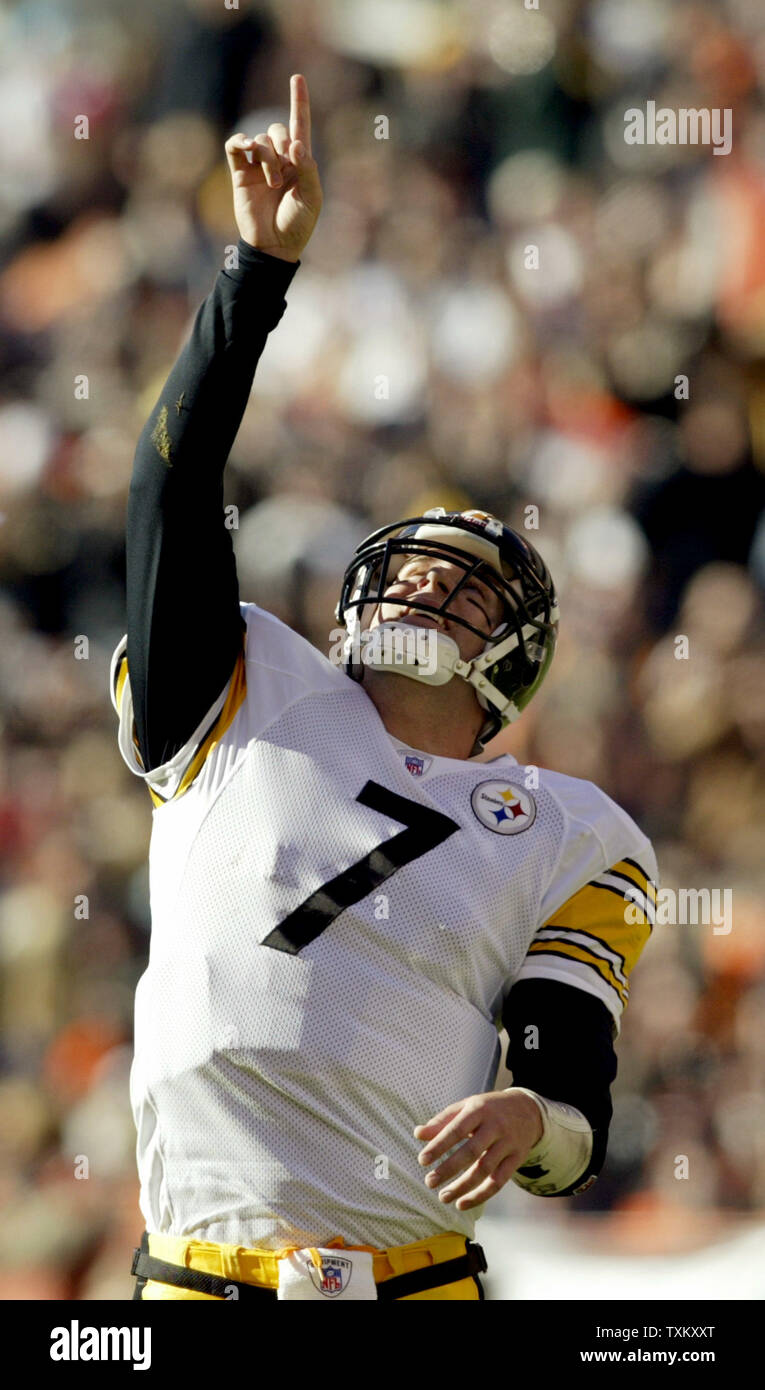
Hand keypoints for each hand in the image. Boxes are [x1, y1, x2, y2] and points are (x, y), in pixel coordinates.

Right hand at [224, 73, 322, 262]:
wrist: (274, 246)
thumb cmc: (298, 225)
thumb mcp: (312, 198)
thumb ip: (308, 169)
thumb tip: (295, 144)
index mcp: (300, 162)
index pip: (300, 125)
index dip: (299, 101)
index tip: (297, 78)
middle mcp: (279, 159)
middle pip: (277, 130)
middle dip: (281, 146)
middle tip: (282, 176)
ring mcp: (258, 166)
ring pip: (259, 140)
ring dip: (267, 157)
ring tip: (271, 183)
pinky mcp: (239, 174)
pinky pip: (235, 146)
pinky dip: (239, 142)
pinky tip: (245, 147)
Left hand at [414, 1088, 543, 1211]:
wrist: (528, 1110)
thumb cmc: (489, 1109)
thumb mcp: (467, 1106)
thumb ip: (442, 1121)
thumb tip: (418, 1134)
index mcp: (479, 1110)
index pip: (456, 1129)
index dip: (439, 1145)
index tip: (422, 1161)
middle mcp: (495, 1126)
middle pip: (471, 1151)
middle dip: (449, 1169)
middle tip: (429, 1182)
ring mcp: (508, 1144)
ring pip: (485, 1170)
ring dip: (463, 1187)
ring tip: (443, 1197)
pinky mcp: (517, 1159)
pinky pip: (498, 1181)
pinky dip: (480, 1195)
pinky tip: (462, 1203)